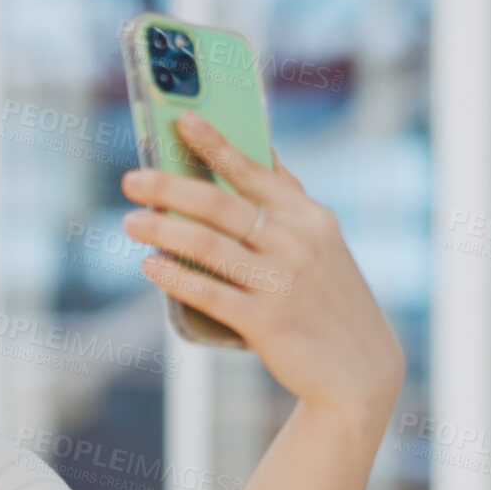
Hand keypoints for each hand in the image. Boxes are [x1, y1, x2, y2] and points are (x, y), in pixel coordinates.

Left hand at [119, 112, 404, 429]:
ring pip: (207, 246)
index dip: (216, 144)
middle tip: (130, 179)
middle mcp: (296, 243)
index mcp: (308, 217)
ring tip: (131, 222)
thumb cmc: (327, 298)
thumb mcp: (320, 242)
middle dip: (169, 187)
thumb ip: (286, 201)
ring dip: (162, 230)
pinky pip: (209, 293)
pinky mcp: (267, 321)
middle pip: (220, 205)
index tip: (181, 120)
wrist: (360, 369)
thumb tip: (254, 152)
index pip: (254, 170)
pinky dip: (175, 277)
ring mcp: (281, 281)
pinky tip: (150, 266)